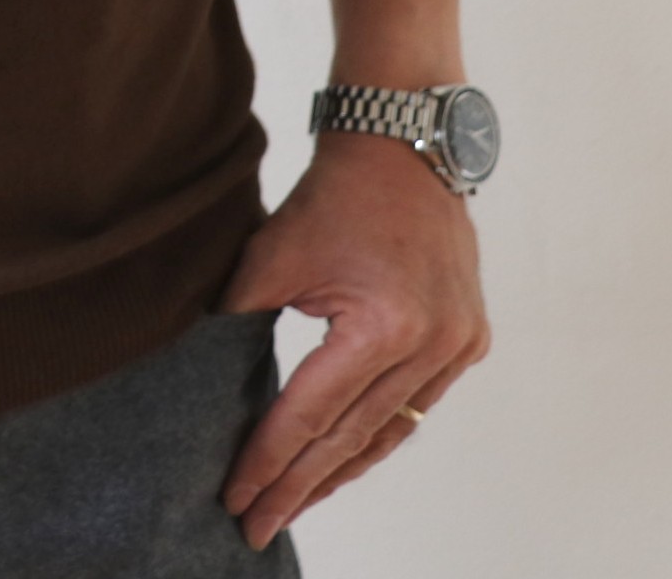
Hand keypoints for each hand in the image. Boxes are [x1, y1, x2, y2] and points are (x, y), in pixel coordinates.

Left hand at [215, 129, 490, 550]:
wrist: (400, 146)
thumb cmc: (331, 195)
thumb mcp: (271, 255)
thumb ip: (238, 320)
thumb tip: (203, 383)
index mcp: (382, 326)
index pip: (310, 411)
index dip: (269, 459)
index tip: (236, 498)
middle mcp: (431, 345)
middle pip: (351, 435)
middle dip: (300, 484)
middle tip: (257, 524)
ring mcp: (458, 346)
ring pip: (390, 430)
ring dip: (341, 470)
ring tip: (297, 504)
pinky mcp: (468, 339)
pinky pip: (416, 406)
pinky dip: (378, 434)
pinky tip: (346, 461)